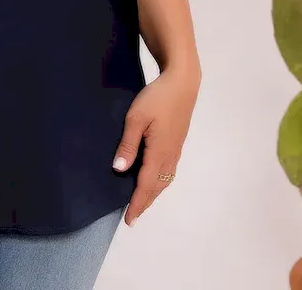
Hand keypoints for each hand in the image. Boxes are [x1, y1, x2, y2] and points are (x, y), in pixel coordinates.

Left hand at [112, 64, 199, 225]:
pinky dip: (159, 181)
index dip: (137, 203)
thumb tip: (119, 169)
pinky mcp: (177, 142)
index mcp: (159, 152)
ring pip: (164, 179)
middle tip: (133, 215)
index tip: (129, 219)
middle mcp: (170, 155)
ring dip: (153, 193)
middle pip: (157, 186)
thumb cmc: (157, 98)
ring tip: (141, 201)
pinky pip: (168, 170)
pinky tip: (153, 178)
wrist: (182, 84)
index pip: (146, 185)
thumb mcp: (136, 118)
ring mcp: (176, 149)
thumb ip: (128, 144)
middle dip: (145, 202)